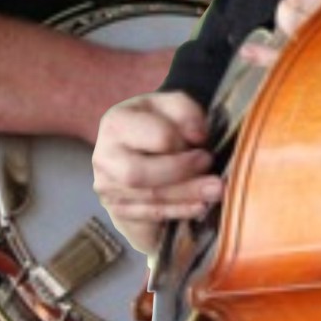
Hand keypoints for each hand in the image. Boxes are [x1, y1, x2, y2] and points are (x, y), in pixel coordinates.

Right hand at [92, 92, 218, 255]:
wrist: (140, 145)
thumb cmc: (161, 121)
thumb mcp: (174, 106)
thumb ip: (186, 112)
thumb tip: (197, 137)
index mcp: (116, 123)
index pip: (156, 137)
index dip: (183, 142)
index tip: (203, 143)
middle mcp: (104, 157)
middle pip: (139, 174)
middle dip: (182, 174)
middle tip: (212, 171)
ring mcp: (107, 186)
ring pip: (147, 197)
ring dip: (186, 196)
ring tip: (216, 192)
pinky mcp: (117, 208)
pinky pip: (148, 214)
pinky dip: (178, 211)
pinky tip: (200, 207)